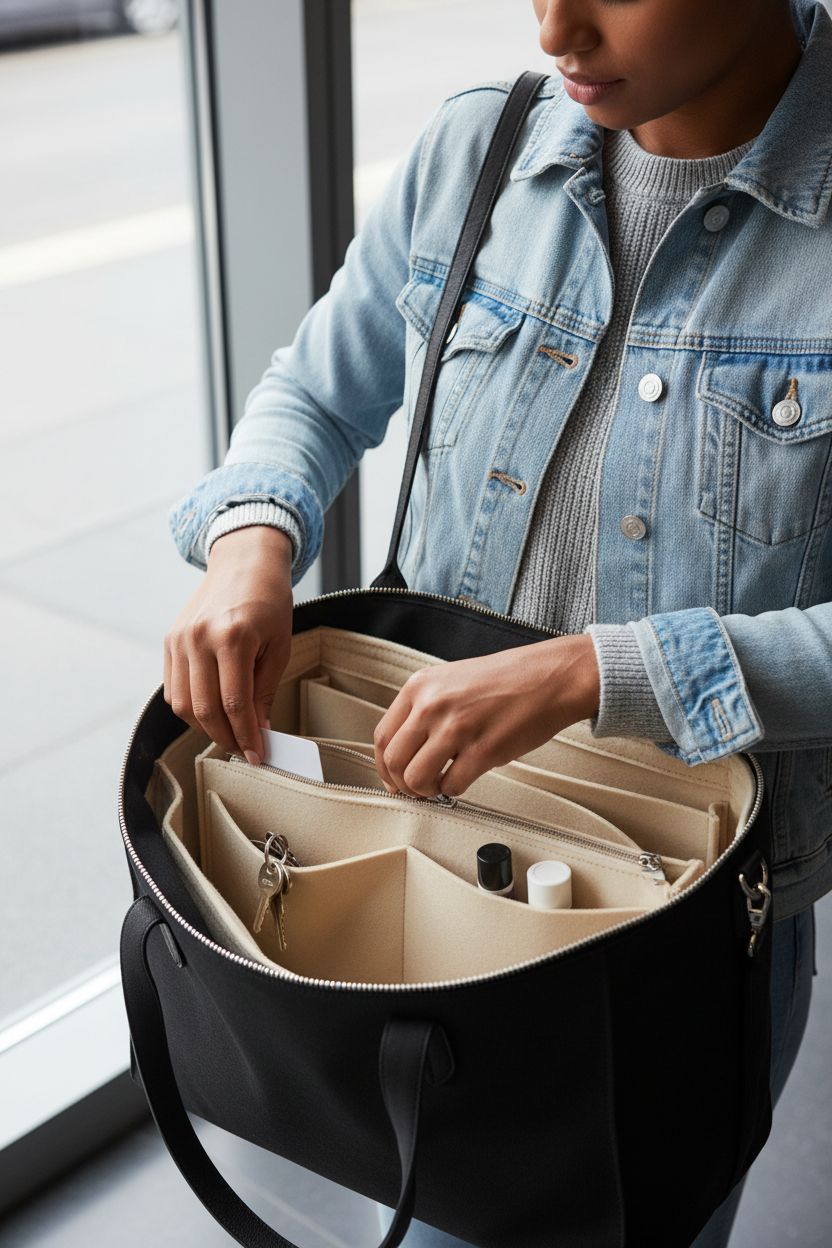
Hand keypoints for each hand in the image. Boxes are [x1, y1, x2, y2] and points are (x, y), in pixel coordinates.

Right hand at [163, 526, 293, 763]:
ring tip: (228, 734)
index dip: (246, 736)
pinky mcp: (169, 641)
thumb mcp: (279, 646)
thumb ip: (265, 691)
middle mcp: (199, 638)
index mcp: (232, 637)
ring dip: (204, 727)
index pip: (235, 704)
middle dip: (225, 737)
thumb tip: (258, 730)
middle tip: (243, 750)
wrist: (244, 562)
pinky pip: (173, 688)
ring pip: (182, 704)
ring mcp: (179, 639)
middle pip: (205, 709)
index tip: (257, 755)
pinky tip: (211, 713)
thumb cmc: (269, 602)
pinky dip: (190, 707)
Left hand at [373, 636, 600, 797]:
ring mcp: (457, 728)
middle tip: (417, 788)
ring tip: (440, 784)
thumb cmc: (508, 680)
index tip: (393, 777)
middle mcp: (433, 705)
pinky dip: (454, 791)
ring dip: (426, 791)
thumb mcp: (451, 680)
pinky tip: (464, 778)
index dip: (384, 766)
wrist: (550, 677)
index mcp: (421, 686)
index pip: (383, 736)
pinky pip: (452, 786)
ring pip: (416, 779)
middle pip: (394, 761)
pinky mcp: (483, 750)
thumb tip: (406, 749)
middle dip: (403, 783)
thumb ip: (424, 709)